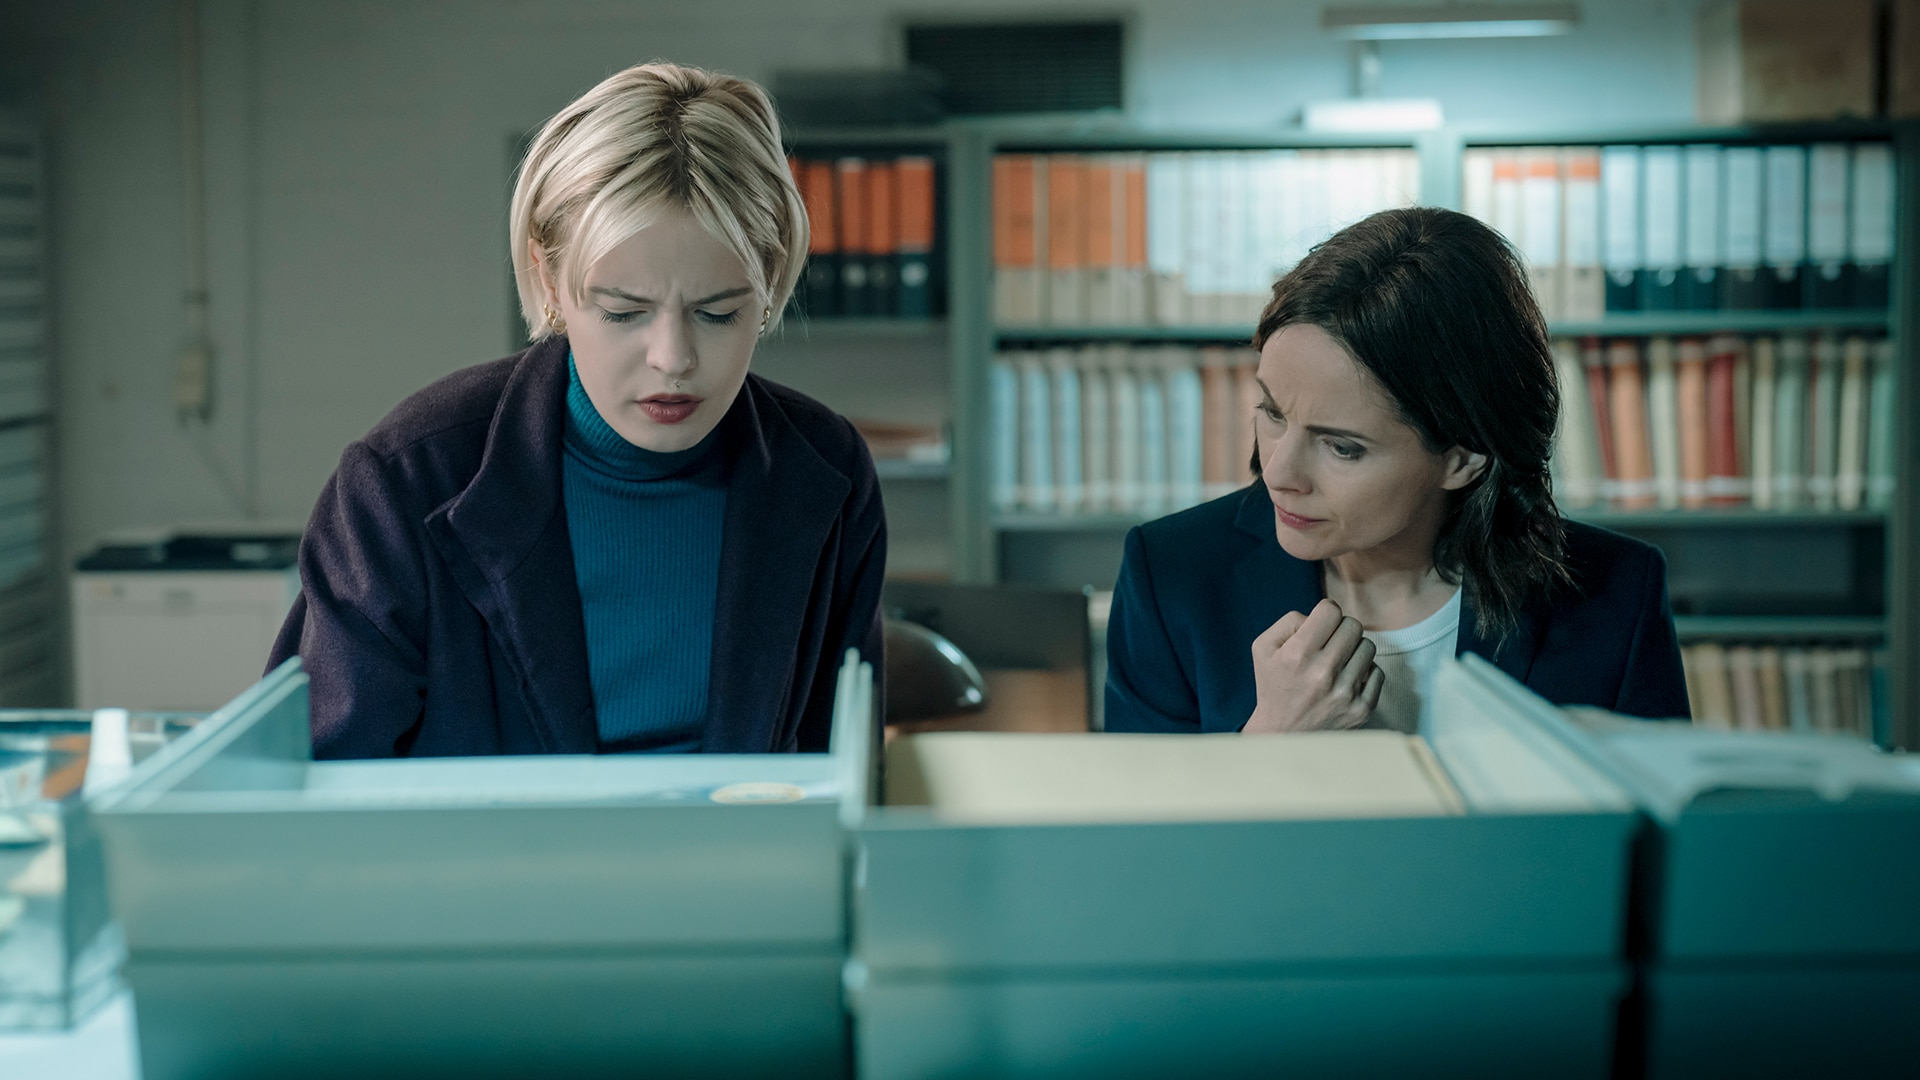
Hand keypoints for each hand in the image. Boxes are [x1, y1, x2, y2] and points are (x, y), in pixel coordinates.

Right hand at [1244, 598, 1383, 732]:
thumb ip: (1289, 621)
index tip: (1321, 625)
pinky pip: (1377, 672)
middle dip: (1341, 629)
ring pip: (1368, 646)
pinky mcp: (1361, 710)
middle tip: (1329, 643)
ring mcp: (1345, 693)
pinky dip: (1364, 673)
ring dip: (1353, 650)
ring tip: (1337, 663)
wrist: (1282, 734)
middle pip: (1353, 625)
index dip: (1325, 613)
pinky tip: (1346, 680)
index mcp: (1297, 655)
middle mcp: (1323, 673)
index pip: (1331, 610)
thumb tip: (1322, 615)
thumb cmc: (1273, 685)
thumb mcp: (1263, 648)